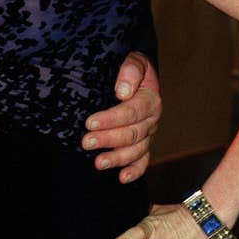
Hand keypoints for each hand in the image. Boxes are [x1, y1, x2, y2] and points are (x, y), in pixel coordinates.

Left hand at [82, 52, 160, 182]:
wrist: (138, 74)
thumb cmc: (131, 68)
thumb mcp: (134, 60)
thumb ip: (130, 70)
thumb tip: (123, 92)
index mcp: (150, 99)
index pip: (131, 112)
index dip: (111, 119)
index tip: (89, 123)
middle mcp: (152, 119)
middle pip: (132, 133)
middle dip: (108, 139)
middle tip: (86, 142)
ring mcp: (148, 133)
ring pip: (136, 150)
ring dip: (117, 158)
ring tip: (98, 163)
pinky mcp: (143, 143)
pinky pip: (143, 160)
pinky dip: (135, 170)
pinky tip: (122, 178)